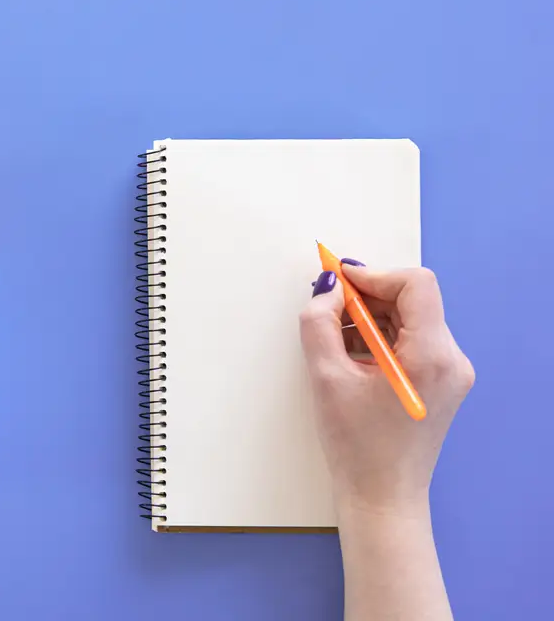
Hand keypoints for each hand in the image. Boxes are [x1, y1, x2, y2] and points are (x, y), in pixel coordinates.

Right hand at [299, 263, 473, 516]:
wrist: (381, 496)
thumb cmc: (355, 444)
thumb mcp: (326, 378)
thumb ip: (320, 324)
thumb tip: (327, 289)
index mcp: (432, 355)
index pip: (416, 285)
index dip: (374, 275)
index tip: (338, 282)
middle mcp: (452, 358)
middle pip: (413, 301)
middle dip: (367, 296)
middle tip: (327, 306)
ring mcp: (451, 371)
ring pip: (411, 319)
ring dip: (371, 317)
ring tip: (334, 337)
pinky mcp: (441, 381)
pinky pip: (412, 340)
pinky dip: (381, 337)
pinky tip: (351, 356)